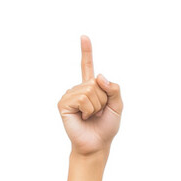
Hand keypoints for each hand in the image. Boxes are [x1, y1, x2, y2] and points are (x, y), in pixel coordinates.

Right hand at [58, 35, 122, 154]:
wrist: (96, 144)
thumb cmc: (106, 126)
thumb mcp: (118, 106)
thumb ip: (114, 89)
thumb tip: (99, 76)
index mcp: (91, 87)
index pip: (87, 66)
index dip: (86, 52)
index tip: (84, 37)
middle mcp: (79, 89)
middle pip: (97, 82)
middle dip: (104, 100)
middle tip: (98, 112)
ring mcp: (70, 95)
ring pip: (91, 90)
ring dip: (96, 106)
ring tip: (91, 116)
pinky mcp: (63, 104)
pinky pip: (82, 98)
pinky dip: (88, 110)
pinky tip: (83, 117)